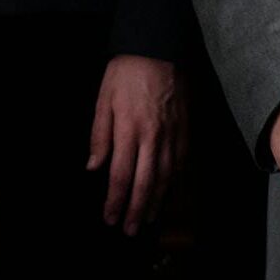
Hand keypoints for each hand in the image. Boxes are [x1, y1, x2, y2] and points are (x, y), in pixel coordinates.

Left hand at [87, 54, 186, 234]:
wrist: (157, 49)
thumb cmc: (125, 73)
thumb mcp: (102, 100)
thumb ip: (99, 136)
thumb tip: (94, 167)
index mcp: (129, 130)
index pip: (121, 175)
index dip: (115, 200)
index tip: (109, 217)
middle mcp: (153, 137)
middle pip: (146, 183)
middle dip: (136, 210)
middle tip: (129, 229)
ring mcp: (172, 135)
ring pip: (166, 178)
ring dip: (156, 202)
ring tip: (147, 218)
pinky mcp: (185, 130)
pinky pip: (180, 163)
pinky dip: (174, 183)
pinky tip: (168, 193)